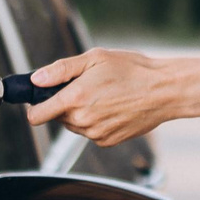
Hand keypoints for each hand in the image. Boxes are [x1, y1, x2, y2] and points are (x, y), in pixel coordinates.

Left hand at [25, 47, 179, 146]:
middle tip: (86, 86)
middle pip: (56, 117)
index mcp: (75, 98)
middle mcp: (83, 120)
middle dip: (64, 103)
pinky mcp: (107, 141)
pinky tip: (111, 107)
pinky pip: (90, 132)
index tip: (40, 98)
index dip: (35, 105)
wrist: (164, 91)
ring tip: (103, 95)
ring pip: (73, 125)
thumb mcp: (95, 58)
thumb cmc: (132, 70)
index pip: (37, 115)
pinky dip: (95, 121)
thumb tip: (36, 79)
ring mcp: (95, 134)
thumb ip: (61, 70)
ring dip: (80, 112)